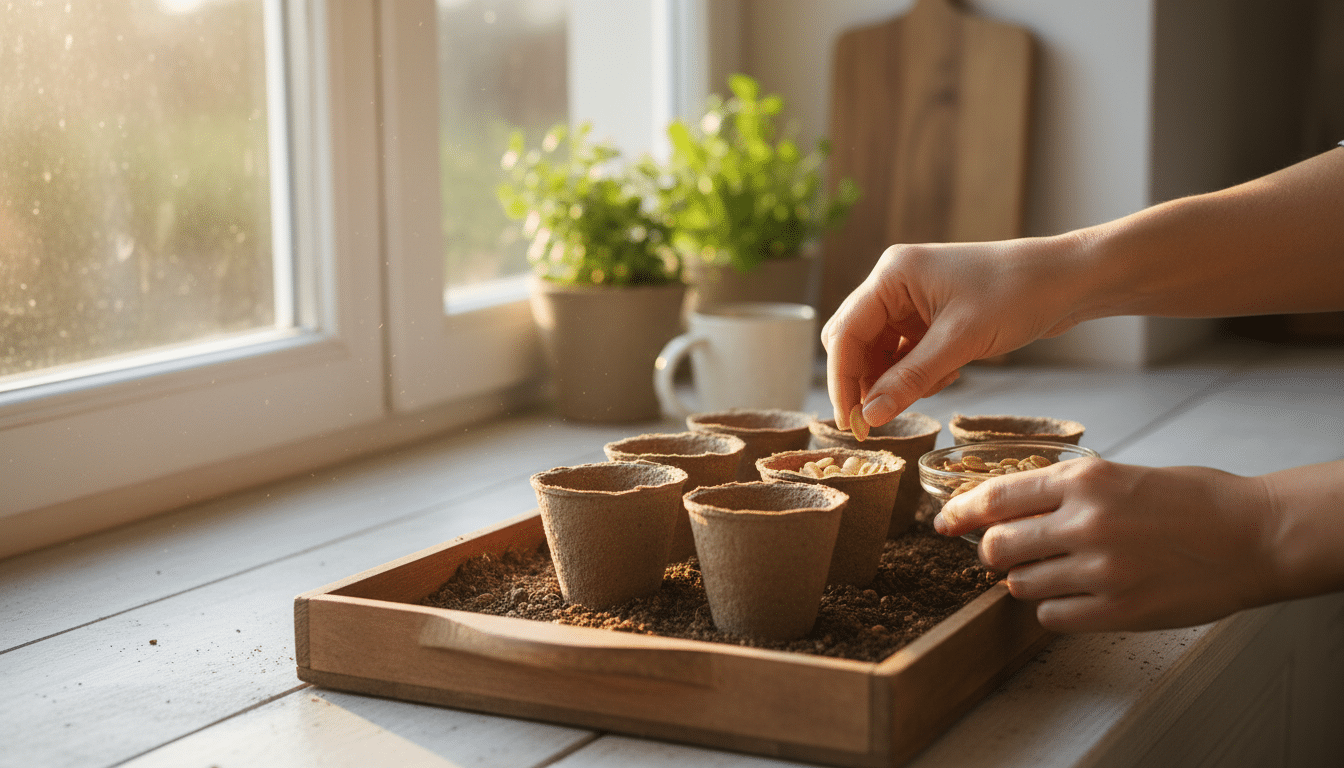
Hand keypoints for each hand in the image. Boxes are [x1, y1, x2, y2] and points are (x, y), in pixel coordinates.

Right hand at [821, 235, 1086, 429]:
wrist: (1068, 280)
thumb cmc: (1017, 295)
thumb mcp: (961, 341)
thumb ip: (910, 379)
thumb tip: (869, 416)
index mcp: (892, 275)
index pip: (846, 333)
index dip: (842, 380)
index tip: (849, 423)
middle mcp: (895, 284)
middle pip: (856, 342)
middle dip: (865, 382)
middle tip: (876, 421)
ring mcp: (912, 300)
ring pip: (880, 352)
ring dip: (896, 380)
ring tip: (933, 386)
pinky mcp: (931, 315)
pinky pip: (905, 353)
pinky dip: (917, 373)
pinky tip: (948, 375)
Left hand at [933, 458, 1275, 632]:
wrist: (1254, 536)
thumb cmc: (1191, 500)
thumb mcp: (1121, 475)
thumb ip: (1065, 491)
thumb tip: (1007, 508)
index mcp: (1085, 480)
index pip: (995, 496)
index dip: (960, 512)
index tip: (944, 521)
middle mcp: (1086, 522)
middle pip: (997, 547)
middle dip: (992, 552)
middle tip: (1005, 552)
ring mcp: (1101, 570)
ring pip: (1020, 584)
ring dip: (1024, 580)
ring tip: (1053, 571)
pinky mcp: (1118, 609)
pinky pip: (1052, 615)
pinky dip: (1053, 607)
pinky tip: (1075, 595)